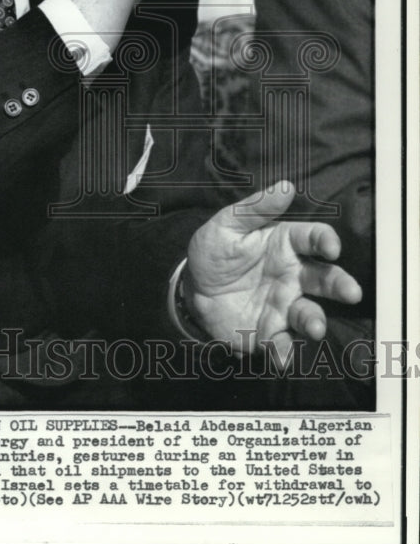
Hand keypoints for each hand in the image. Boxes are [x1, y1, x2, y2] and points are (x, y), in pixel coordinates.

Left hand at [184, 181, 362, 364]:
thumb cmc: (215, 252)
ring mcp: (284, 305)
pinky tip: (281, 357)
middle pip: (324, 278)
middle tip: (351, 292)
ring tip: (315, 328)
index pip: (313, 238)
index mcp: (285, 244)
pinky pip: (282, 343)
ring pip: (309, 314)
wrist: (193, 290)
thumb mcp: (227, 224)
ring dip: (315, 321)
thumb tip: (285, 186)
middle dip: (340, 284)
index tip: (331, 247)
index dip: (326, 241)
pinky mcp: (270, 331)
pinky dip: (284, 352)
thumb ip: (254, 208)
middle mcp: (293, 275)